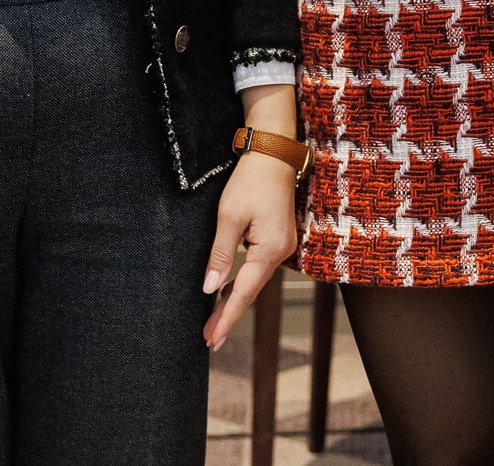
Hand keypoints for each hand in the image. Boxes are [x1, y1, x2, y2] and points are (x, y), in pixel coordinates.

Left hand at [200, 150, 302, 349]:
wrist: (274, 153)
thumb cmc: (250, 181)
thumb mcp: (229, 218)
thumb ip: (221, 255)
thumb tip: (210, 288)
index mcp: (269, 250)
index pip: (243, 293)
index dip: (226, 318)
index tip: (212, 339)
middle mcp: (281, 253)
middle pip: (251, 291)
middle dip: (229, 315)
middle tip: (210, 339)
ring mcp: (283, 246)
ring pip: (255, 281)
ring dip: (235, 300)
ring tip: (215, 321)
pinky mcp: (279, 238)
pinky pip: (259, 268)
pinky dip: (244, 282)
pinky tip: (230, 291)